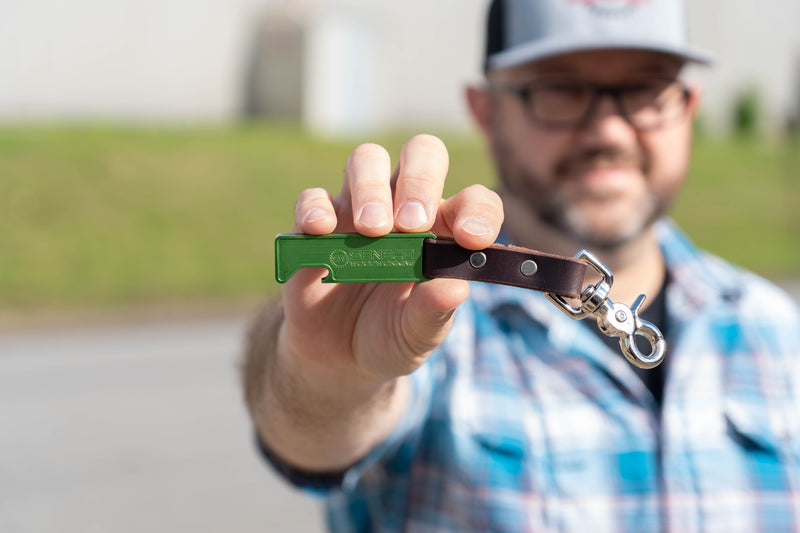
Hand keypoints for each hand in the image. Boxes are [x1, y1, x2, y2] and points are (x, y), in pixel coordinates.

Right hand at [280, 134, 503, 385]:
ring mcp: (358, 211)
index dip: (478, 211)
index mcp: (444, 231)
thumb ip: (434, 312)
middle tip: (412, 224)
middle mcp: (404, 208)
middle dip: (420, 180)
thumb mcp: (417, 335)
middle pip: (420, 154)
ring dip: (371, 188)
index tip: (470, 238)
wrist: (340, 359)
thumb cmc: (391, 336)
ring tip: (373, 231)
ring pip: (367, 159)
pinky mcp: (315, 227)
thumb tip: (456, 288)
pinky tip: (323, 231)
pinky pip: (313, 197)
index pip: (473, 201)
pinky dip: (316, 208)